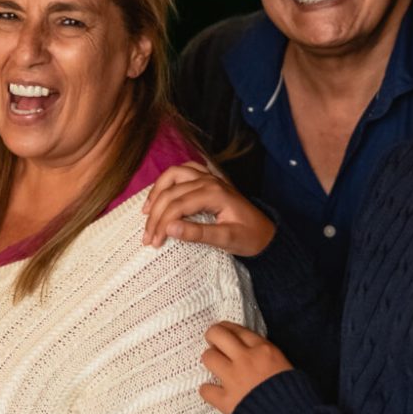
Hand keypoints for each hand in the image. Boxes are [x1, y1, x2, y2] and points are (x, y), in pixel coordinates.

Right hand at [142, 160, 275, 255]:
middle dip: (155, 215)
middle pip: (171, 193)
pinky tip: (160, 193)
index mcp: (214, 194)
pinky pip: (182, 171)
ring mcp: (208, 177)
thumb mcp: (226, 240)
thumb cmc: (249, 237)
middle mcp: (208, 180)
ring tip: (146, 212)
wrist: (267, 232)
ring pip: (173, 175)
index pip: (177, 205)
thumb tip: (169, 228)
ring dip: (157, 192)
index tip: (153, 242)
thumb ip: (198, 234)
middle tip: (147, 237)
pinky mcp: (207, 179)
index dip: (161, 223)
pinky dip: (168, 180)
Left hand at [199, 321, 292, 413]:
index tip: (225, 332)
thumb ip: (265, 354)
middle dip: (213, 336)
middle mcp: (245, 359)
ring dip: (211, 361)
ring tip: (216, 367)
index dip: (227, 329)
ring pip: (208, 357)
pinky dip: (208, 391)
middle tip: (214, 344)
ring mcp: (234, 379)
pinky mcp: (227, 401)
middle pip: (217, 334)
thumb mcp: (285, 365)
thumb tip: (248, 350)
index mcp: (263, 349)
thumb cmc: (296, 395)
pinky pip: (206, 390)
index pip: (237, 329)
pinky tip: (214, 392)